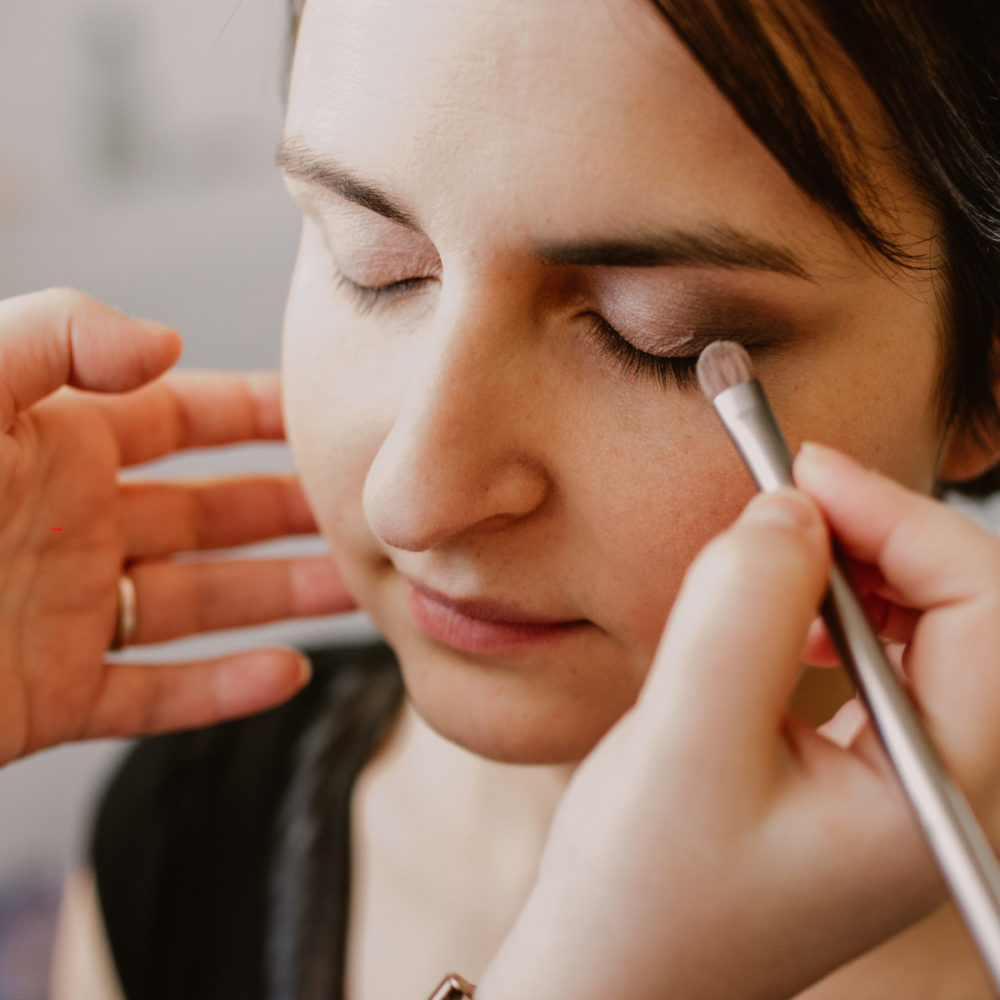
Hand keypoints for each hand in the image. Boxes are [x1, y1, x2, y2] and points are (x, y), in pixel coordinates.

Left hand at [0, 289, 354, 764]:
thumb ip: (55, 338)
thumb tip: (170, 346)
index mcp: (58, 444)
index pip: (185, 415)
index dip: (259, 410)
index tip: (329, 409)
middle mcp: (74, 524)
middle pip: (214, 512)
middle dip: (292, 508)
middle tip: (372, 511)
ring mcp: (64, 612)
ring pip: (201, 603)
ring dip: (281, 599)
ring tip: (358, 594)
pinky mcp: (45, 698)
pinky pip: (150, 695)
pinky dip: (221, 691)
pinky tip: (286, 674)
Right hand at [480, 444, 999, 999]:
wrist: (611, 973)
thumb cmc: (641, 888)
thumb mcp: (684, 741)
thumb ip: (742, 611)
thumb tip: (791, 507)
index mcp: (936, 796)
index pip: (986, 613)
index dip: (902, 518)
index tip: (805, 471)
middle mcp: (942, 787)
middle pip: (968, 611)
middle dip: (881, 533)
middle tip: (787, 496)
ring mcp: (904, 780)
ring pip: (926, 627)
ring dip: (857, 566)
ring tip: (782, 551)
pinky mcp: (858, 768)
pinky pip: (881, 656)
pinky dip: (833, 607)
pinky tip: (784, 614)